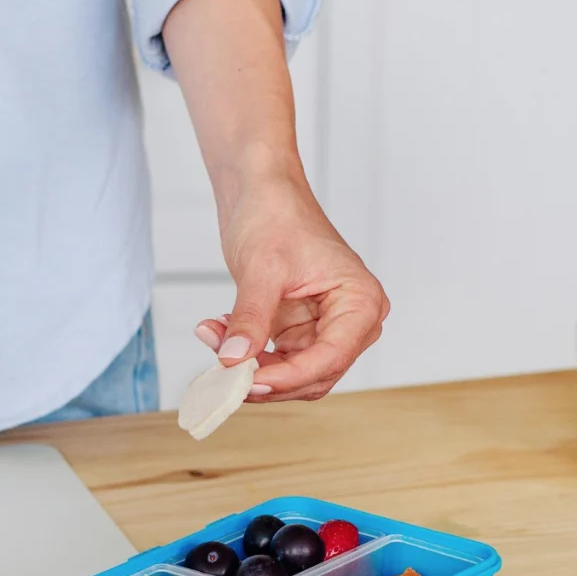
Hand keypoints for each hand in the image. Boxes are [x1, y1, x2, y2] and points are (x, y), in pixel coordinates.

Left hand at [194, 173, 389, 401]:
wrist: (261, 194)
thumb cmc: (276, 215)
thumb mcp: (262, 269)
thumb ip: (251, 318)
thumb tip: (234, 360)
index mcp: (360, 301)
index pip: (332, 357)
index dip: (290, 376)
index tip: (250, 381)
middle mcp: (351, 321)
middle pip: (315, 375)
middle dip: (269, 377)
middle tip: (225, 370)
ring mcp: (325, 328)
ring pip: (293, 374)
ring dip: (252, 367)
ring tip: (215, 337)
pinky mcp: (299, 330)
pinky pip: (275, 360)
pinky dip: (246, 354)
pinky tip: (220, 332)